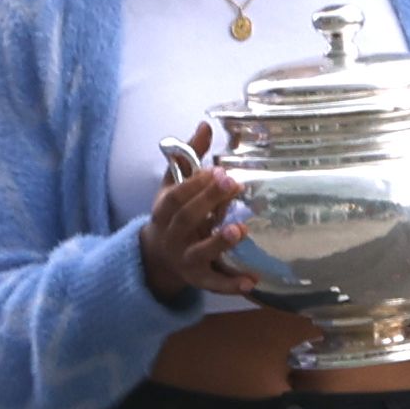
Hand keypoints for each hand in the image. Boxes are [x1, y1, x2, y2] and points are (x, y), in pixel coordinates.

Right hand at [141, 122, 257, 302]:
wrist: (157, 259)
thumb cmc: (173, 215)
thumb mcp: (174, 185)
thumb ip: (189, 157)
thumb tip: (206, 124)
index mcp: (164, 210)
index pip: (177, 196)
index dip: (196, 184)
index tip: (218, 170)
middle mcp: (172, 235)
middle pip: (187, 219)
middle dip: (208, 202)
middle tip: (233, 185)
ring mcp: (185, 260)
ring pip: (199, 253)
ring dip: (219, 242)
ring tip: (240, 229)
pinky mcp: (199, 280)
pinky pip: (215, 284)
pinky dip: (232, 284)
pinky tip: (252, 280)